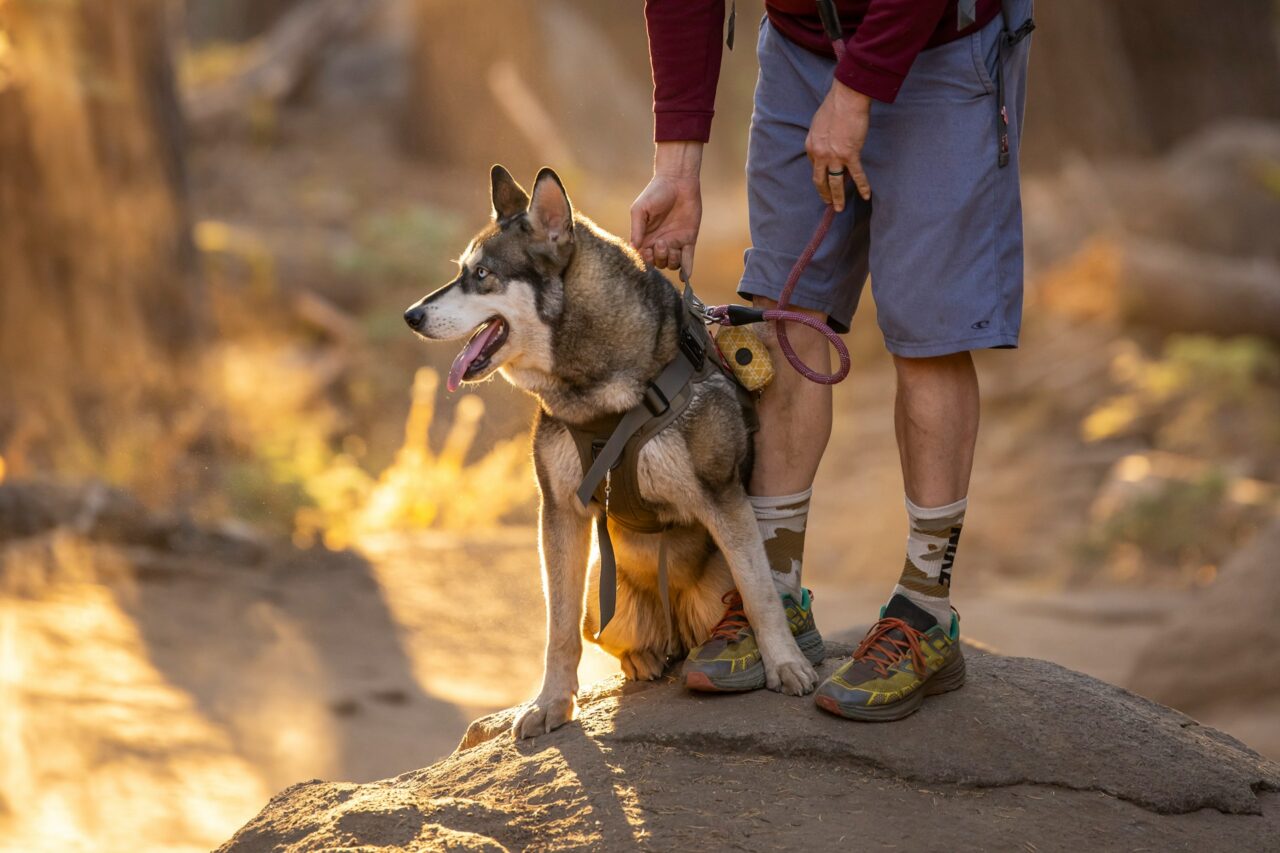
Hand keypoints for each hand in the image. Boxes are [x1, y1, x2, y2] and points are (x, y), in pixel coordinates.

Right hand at [630, 141, 703, 278]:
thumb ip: (637, 228)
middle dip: (659, 258)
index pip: (644, 257)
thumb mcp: (640, 209)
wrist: (677, 181)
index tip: (647, 251)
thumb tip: (634, 248)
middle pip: (659, 263)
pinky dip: (687, 270)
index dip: (646, 259)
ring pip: (672, 264)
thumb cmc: (655, 192)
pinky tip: (686, 278)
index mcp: (646, 237)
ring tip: (671, 246)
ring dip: (671, 261)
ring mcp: (675, 242)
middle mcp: (659, 243)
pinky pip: (688, 260)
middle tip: (661, 242)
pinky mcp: (688, 239)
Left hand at [805, 79, 872, 210]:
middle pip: (819, 180)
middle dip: (824, 193)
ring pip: (834, 183)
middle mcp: (819, 154)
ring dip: (837, 197)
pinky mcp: (849, 155)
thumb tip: (827, 144)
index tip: (825, 178)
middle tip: (828, 203)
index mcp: (811, 146)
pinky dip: (862, 186)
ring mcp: (834, 156)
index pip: (814, 165)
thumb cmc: (834, 106)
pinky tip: (866, 195)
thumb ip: (821, 137)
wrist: (846, 98)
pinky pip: (856, 175)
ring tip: (839, 208)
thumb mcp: (819, 123)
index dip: (821, 173)